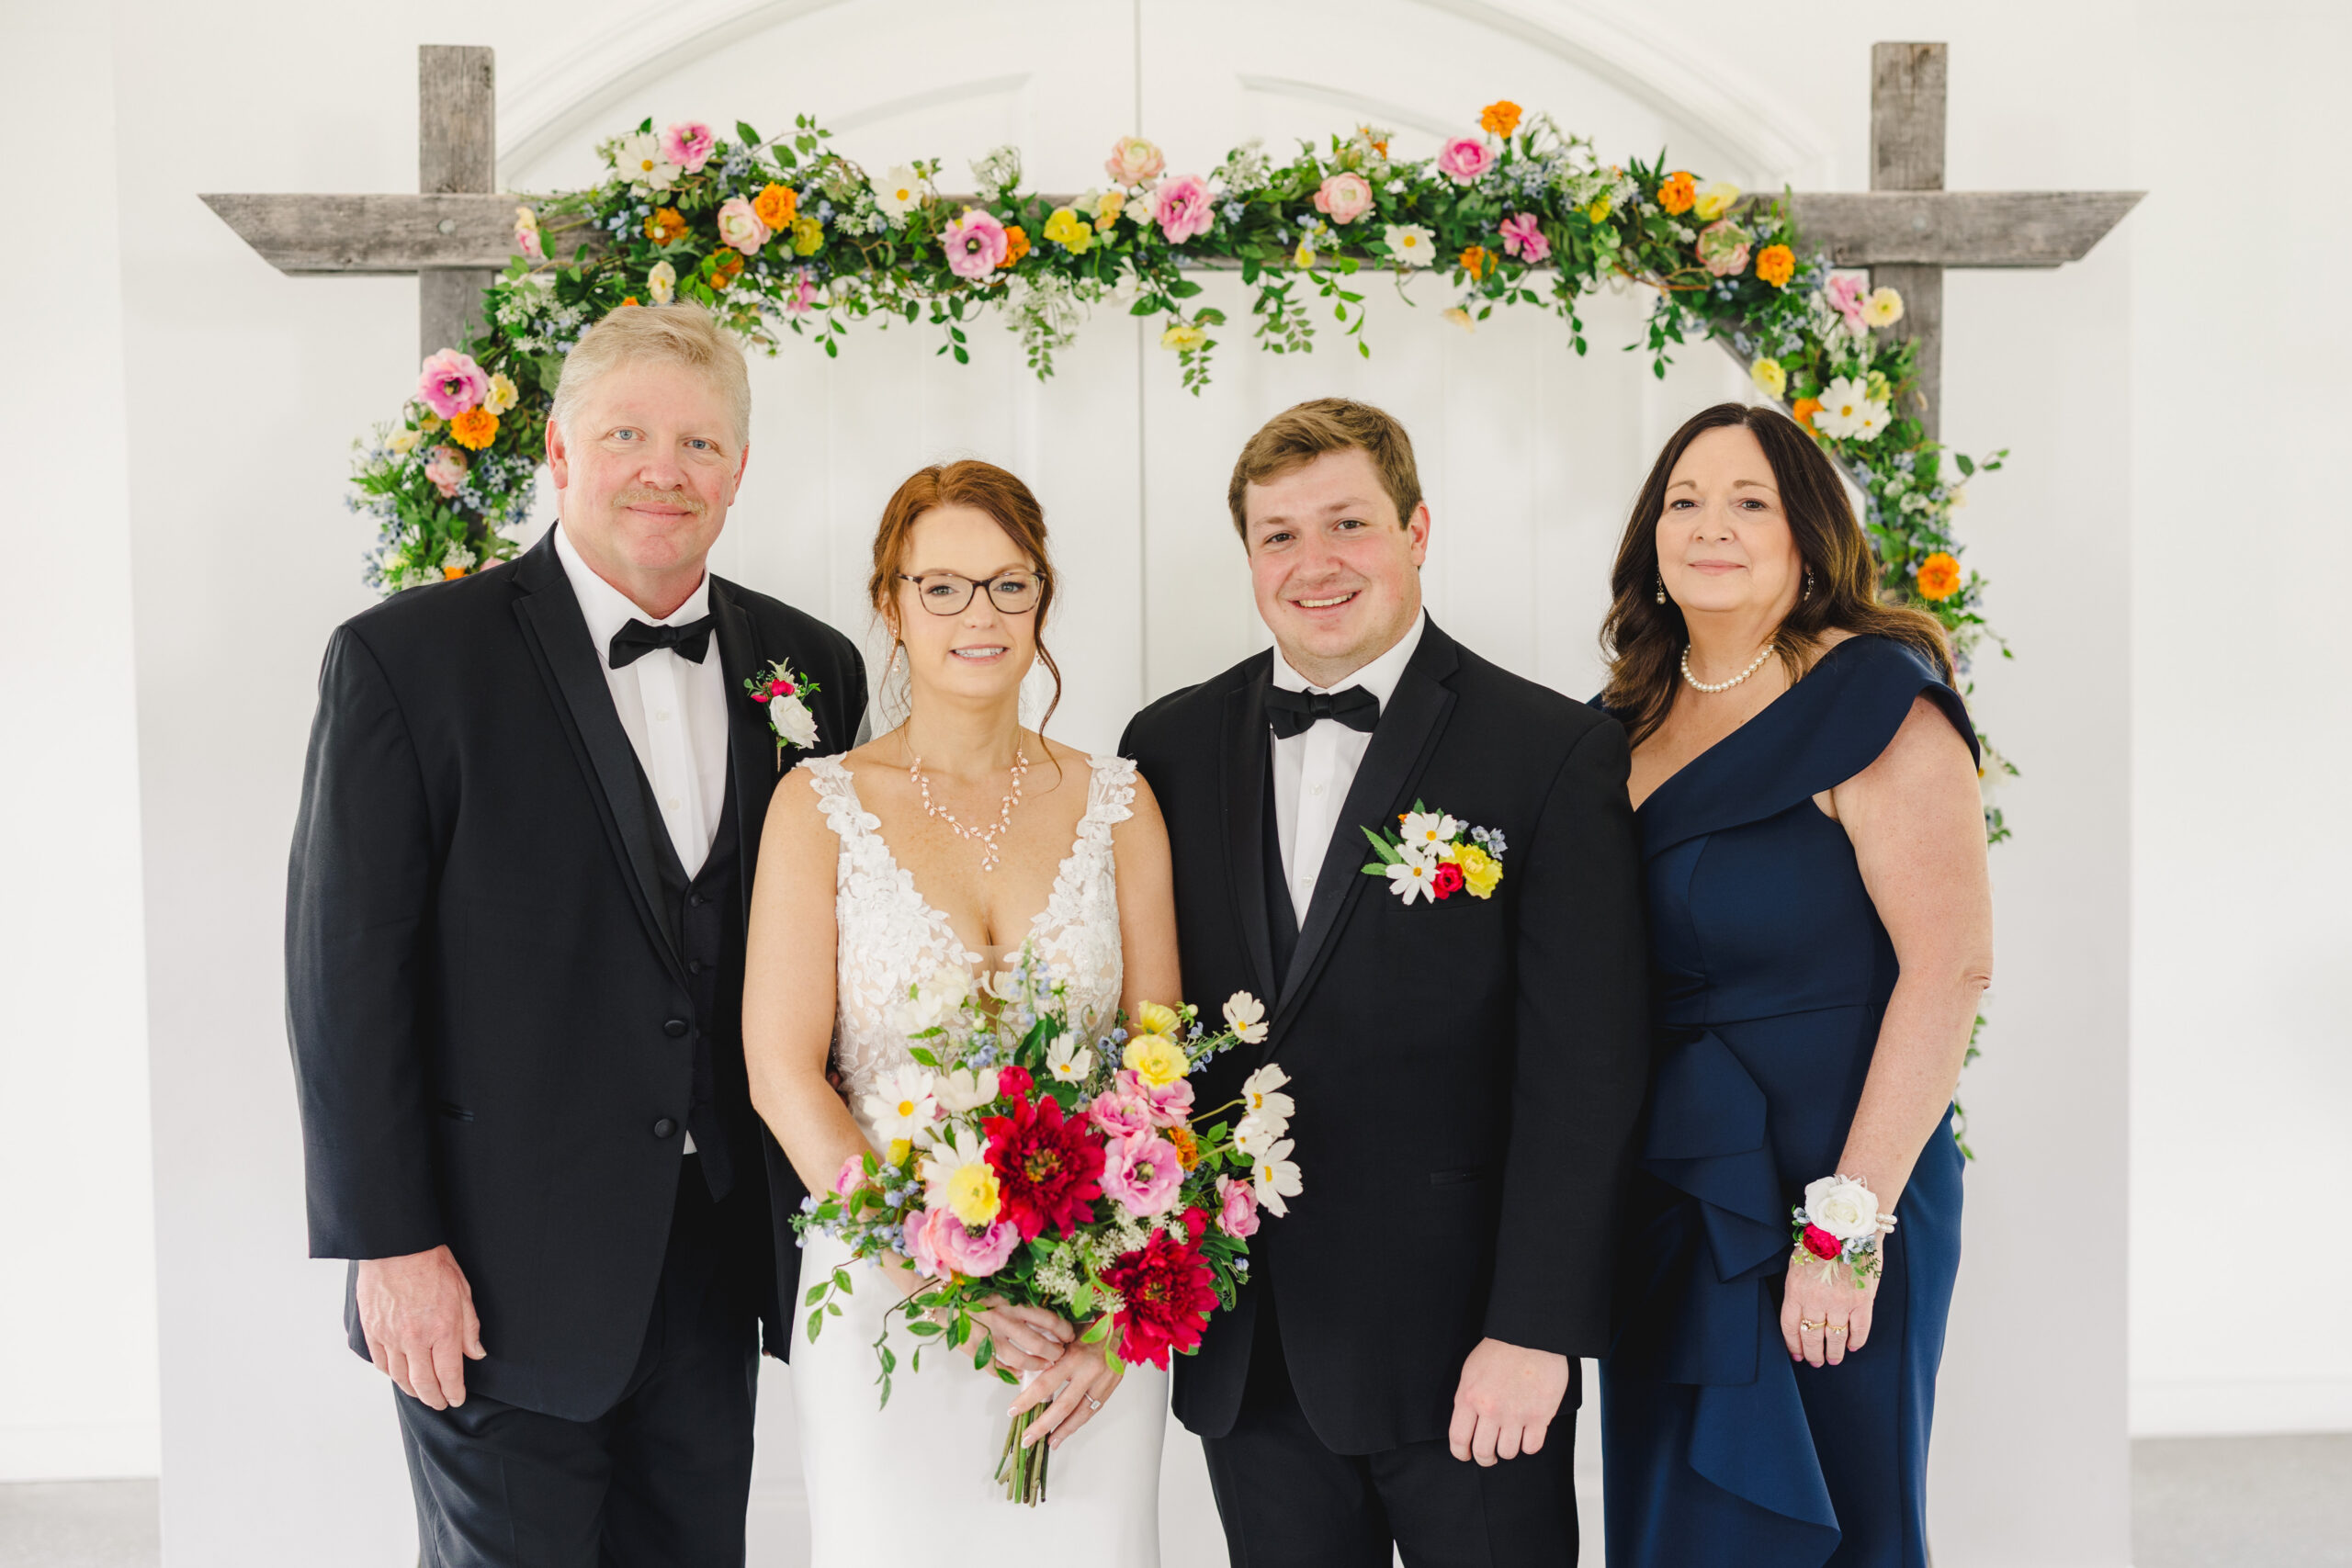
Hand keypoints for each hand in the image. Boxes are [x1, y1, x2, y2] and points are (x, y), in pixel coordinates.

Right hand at [355, 1245, 485, 1409]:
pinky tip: (399, 1375)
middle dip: (434, 1398)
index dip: (454, 1392)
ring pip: (400, 1377)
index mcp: (442, 1329)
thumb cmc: (432, 1264)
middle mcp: (415, 1338)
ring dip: (412, 1390)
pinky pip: (380, 1362)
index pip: (450, 1374)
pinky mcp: (372, 1330)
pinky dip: (390, 1374)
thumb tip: (475, 1354)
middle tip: (440, 1403)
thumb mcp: (463, 1291)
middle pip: (424, 1383)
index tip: (457, 1399)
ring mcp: (390, 1336)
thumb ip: (470, 1327)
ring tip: (422, 1393)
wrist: (397, 1245)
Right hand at [970, 1297, 1073, 1375]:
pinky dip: (1010, 1374)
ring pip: (1020, 1359)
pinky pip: (997, 1368)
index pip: (1047, 1318)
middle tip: (1060, 1354)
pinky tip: (1018, 1374)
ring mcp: (988, 1337)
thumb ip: (1022, 1305)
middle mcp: (1002, 1319)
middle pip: (1037, 1342)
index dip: (1063, 1330)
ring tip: (1045, 1365)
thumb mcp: (1002, 1292)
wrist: (943, 1301)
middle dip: (1054, 1352)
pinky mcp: (975, 1351)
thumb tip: (1048, 1320)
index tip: (1070, 1336)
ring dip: (1037, 1365)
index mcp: (1012, 1302)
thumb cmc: (976, 1295)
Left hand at [1009, 1329, 1123, 1451]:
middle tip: (1026, 1439)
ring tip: (1048, 1443)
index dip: (1027, 1400)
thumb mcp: (1066, 1333)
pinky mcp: (1112, 1386)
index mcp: (1074, 1355)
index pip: (1045, 1384)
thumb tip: (1026, 1370)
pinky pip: (1093, 1410)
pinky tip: (1066, 1431)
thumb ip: (1050, 1352)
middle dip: (1042, 1426)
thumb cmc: (1091, 1324)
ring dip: (1062, 1431)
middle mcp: (1089, 1371)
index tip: (1013, 1411)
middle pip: (1062, 1406)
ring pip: (1080, 1413)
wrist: (1124, 1322)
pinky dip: (1078, 1422)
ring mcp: (1103, 1381)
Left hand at [1447, 1338, 1568, 1465]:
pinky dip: (1529, 1444)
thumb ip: (1467, 1400)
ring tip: (1510, 1437)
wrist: (1531, 1334)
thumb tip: (1466, 1426)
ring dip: (1508, 1448)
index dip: (1461, 1453)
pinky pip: (1532, 1447)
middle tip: (1489, 1454)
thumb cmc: (1501, 1349)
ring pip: (1508, 1452)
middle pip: (1483, 1452)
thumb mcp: (1471, 1371)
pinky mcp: (1540, 1415)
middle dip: (1485, 1457)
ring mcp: (1516, 1414)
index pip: (1459, 1440)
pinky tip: (1528, 1433)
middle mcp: (1491, 1409)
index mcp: (1469, 1397)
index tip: (1466, 1455)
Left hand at [1780, 1249, 1878, 1367]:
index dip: (1793, 1345)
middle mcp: (1816, 1300)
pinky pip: (1859, 1330)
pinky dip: (1855, 1342)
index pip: (1790, 1327)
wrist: (1848, 1225)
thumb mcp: (1796, 1262)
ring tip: (1832, 1360)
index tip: (1797, 1355)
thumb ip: (1797, 1289)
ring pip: (1834, 1338)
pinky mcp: (1862, 1302)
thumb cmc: (1819, 1241)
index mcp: (1796, 1290)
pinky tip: (1851, 1347)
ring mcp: (1840, 1302)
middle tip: (1816, 1362)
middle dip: (1812, 1354)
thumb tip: (1799, 1313)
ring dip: (1833, 1353)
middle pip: (1811, 1337)